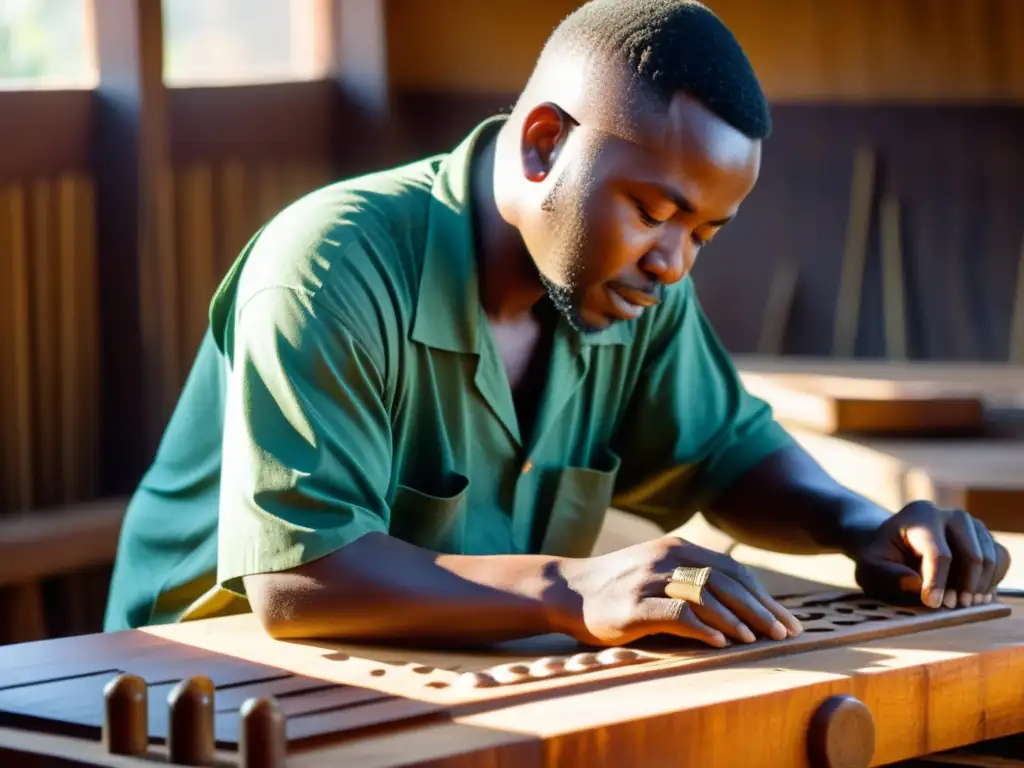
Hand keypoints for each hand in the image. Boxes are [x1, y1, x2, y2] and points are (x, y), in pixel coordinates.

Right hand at [559, 536, 803, 647]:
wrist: (568, 590)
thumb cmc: (618, 586)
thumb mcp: (657, 569)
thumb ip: (692, 577)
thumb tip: (743, 603)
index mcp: (677, 548)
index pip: (732, 569)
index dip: (762, 595)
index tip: (785, 619)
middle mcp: (666, 559)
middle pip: (725, 582)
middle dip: (760, 609)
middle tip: (784, 633)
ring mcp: (648, 581)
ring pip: (706, 594)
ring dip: (737, 618)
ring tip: (758, 639)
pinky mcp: (632, 606)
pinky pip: (676, 613)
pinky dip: (703, 627)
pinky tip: (720, 642)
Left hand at [853, 501, 1010, 608]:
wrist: (894, 544)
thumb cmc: (881, 557)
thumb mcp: (871, 566)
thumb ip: (887, 575)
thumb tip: (915, 584)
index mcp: (921, 515)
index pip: (938, 553)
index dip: (938, 582)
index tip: (932, 604)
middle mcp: (950, 515)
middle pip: (971, 555)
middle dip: (964, 586)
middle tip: (951, 607)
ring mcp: (972, 525)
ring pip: (991, 558)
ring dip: (979, 587)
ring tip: (961, 604)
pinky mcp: (985, 538)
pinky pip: (1002, 559)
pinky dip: (992, 581)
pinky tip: (974, 595)